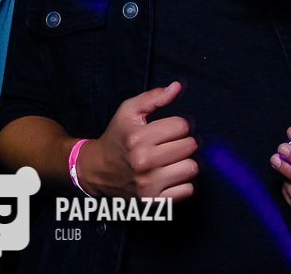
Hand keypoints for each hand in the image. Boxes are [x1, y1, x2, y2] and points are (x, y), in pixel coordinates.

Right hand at [76, 82, 197, 200]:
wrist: (98, 170)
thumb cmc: (117, 137)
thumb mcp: (128, 111)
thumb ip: (153, 97)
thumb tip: (177, 87)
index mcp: (137, 138)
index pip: (182, 126)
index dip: (179, 124)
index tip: (171, 128)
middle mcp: (143, 162)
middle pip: (190, 146)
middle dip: (184, 142)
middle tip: (172, 144)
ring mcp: (149, 185)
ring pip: (192, 168)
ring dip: (186, 162)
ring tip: (172, 160)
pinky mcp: (154, 202)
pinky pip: (188, 190)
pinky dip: (183, 183)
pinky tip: (170, 176)